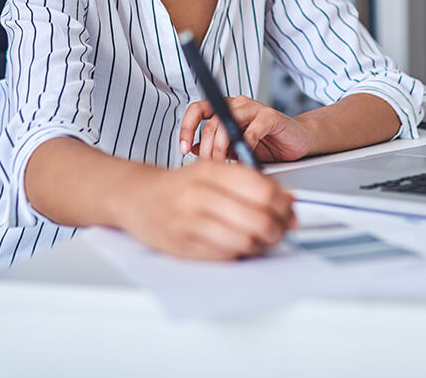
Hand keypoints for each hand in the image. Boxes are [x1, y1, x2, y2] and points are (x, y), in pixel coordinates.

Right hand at [119, 160, 296, 259]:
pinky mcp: (182, 245)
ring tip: (261, 240)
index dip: (284, 206)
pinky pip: (225, 255)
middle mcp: (199, 194)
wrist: (134, 196)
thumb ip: (249, 182)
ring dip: (261, 245)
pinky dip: (239, 254)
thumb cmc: (179, 185)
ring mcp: (188, 221)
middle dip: (278, 230)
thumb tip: (289, 200)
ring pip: (245, 240)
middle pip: (259, 219)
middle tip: (280, 232)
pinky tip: (239, 246)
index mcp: (210, 170)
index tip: (290, 214)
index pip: (263, 190)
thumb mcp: (212, 171)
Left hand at [179, 96, 315, 162]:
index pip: (197, 110)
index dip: (186, 127)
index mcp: (225, 109)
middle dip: (206, 149)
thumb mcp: (234, 149)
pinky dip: (246, 149)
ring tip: (224, 164)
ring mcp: (254, 108)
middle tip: (209, 167)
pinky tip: (246, 161)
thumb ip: (215, 146)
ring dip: (221, 148)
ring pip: (227, 124)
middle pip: (210, 122)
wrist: (298, 142)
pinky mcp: (270, 117)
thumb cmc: (268, 144)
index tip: (183, 149)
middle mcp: (237, 105)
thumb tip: (192, 149)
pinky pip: (251, 132)